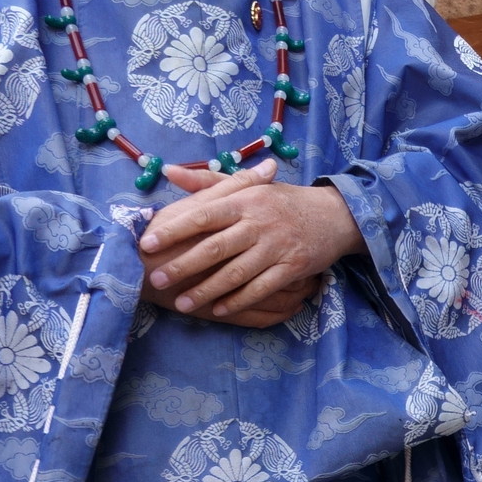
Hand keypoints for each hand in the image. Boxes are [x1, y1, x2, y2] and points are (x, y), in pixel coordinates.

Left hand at [137, 158, 363, 323]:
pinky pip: (260, 289)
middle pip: (214, 248)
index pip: (202, 215)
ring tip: (181, 303)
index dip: (174, 230)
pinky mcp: (291, 268)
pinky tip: (218, 310)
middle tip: (155, 279)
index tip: (147, 243)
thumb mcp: (249, 186)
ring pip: (235, 274)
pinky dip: (238, 301)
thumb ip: (208, 181)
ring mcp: (276, 247)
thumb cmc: (282, 201)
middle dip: (182, 266)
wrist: (334, 215)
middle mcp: (258, 223)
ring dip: (206, 291)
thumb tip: (169, 171)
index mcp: (244, 201)